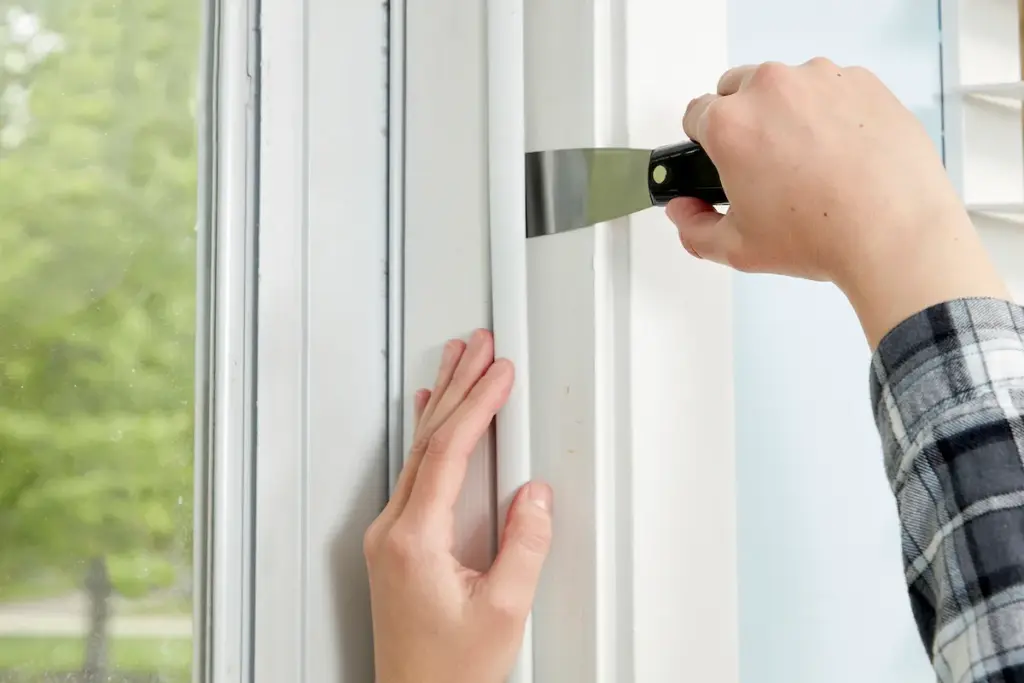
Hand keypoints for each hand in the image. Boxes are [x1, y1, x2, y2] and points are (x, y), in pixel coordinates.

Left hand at [363, 329, 553, 682]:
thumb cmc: (450, 670)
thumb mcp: (503, 610)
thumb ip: (524, 546)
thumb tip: (535, 496)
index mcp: (415, 539)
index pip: (449, 451)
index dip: (478, 404)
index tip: (499, 373)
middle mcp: (393, 531)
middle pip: (428, 439)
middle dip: (458, 386)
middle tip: (478, 345)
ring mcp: (389, 535)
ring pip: (418, 451)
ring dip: (442, 403)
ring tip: (458, 362)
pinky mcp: (396, 543)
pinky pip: (411, 472)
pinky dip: (425, 435)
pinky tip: (426, 413)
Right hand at [668, 57, 1006, 345]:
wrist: (895, 231)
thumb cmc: (822, 234)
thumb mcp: (738, 248)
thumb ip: (694, 228)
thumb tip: (684, 212)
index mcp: (732, 123)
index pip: (696, 114)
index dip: (704, 143)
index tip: (719, 160)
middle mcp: (773, 89)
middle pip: (738, 90)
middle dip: (744, 121)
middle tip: (764, 165)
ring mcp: (821, 80)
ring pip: (787, 87)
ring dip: (788, 114)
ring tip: (809, 164)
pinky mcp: (863, 83)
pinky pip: (833, 90)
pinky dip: (831, 114)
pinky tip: (841, 154)